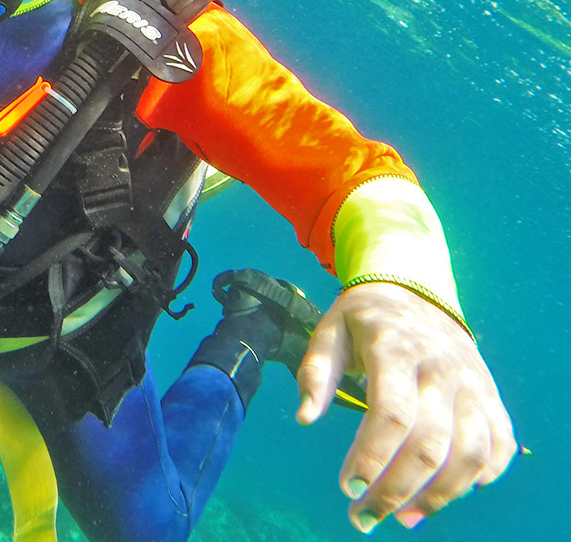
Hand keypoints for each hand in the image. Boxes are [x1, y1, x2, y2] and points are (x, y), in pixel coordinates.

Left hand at [296, 282, 516, 532]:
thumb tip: (306, 417)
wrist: (416, 287)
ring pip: (470, 454)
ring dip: (439, 496)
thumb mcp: (330, 328)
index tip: (348, 488)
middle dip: (396, 490)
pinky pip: (498, 446)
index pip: (392, 413)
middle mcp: (441, 368)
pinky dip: (481, 477)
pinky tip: (447, 492)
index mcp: (395, 348)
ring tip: (403, 517)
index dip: (371, 456)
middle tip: (364, 517)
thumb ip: (316, 370)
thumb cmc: (365, 316)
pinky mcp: (490, 396)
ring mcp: (472, 384)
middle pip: (429, 444)